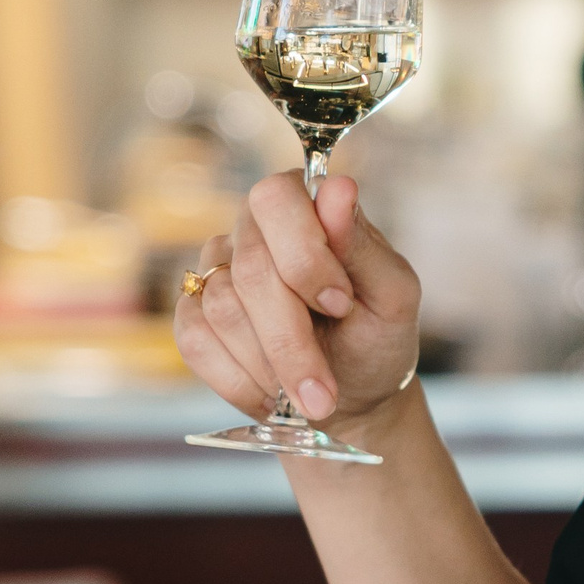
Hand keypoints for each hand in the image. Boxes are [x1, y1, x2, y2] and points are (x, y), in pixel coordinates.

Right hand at [175, 171, 420, 441]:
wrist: (352, 394)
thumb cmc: (377, 336)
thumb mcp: (391, 296)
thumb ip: (363, 245)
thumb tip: (339, 187)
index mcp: (304, 205)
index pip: (276, 198)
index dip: (303, 256)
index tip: (340, 305)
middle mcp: (252, 228)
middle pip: (251, 270)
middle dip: (292, 341)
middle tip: (325, 392)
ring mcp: (216, 270)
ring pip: (222, 310)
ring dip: (270, 367)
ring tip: (309, 396)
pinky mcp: (193, 313)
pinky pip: (196, 340)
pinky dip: (239, 381)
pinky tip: (273, 396)